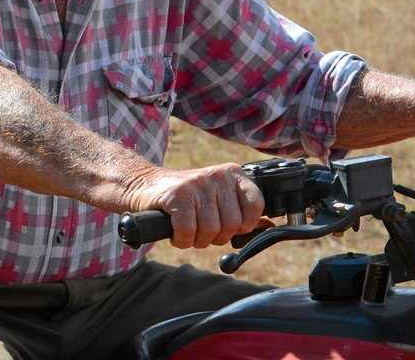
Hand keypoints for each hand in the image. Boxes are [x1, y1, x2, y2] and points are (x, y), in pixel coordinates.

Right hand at [123, 164, 264, 248]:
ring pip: (210, 230)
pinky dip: (182, 239)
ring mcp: (197, 184)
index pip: (256, 204)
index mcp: (232, 174)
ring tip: (188, 230)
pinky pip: (189, 231)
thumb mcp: (218, 200)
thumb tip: (269, 226)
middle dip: (216, 236)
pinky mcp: (177, 195)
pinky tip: (176, 233)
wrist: (145, 187)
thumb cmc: (186, 199)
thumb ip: (243, 212)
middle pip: (232, 224)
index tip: (231, 227)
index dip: (245, 224)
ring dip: (197, 240)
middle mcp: (217, 175)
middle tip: (202, 229)